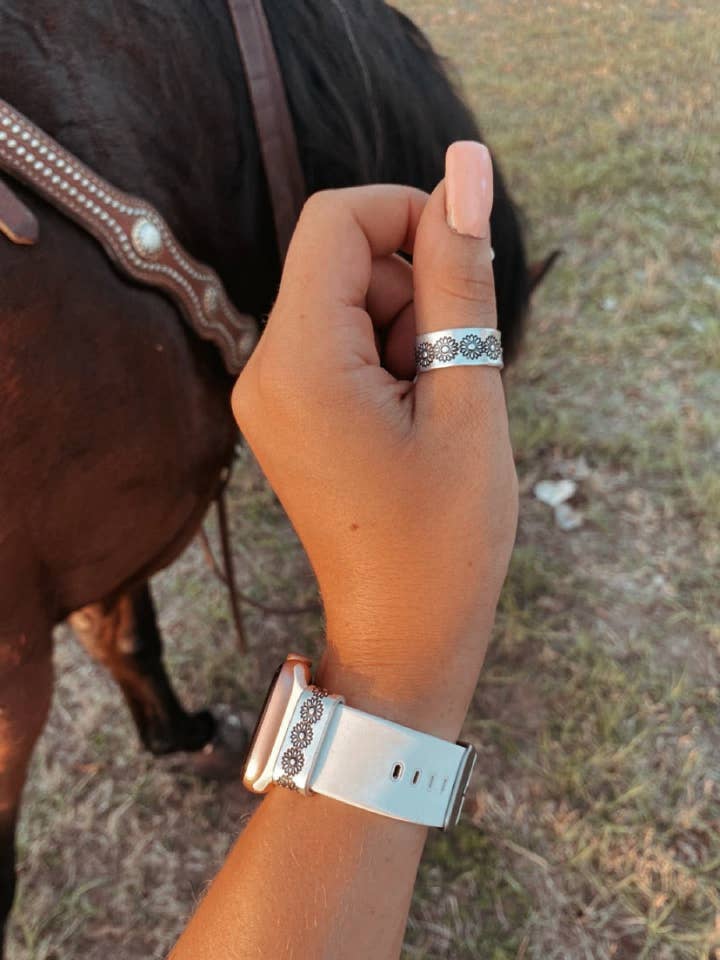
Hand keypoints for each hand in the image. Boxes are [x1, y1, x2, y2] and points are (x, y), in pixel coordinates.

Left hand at [232, 142, 517, 736]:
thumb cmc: (444, 534)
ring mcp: (267, 392)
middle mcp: (263, 369)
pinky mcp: (284, 408)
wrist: (403, 627)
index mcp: (299, 363)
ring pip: (345, 299)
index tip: (463, 268)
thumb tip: (465, 167)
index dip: (409, 216)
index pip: (335, 220)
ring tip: (429, 410)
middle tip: (447, 376)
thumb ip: (458, 276)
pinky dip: (385, 358)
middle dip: (411, 291)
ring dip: (404, 330)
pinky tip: (408, 419)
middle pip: (341, 258)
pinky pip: (336, 340)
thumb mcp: (467, 396)